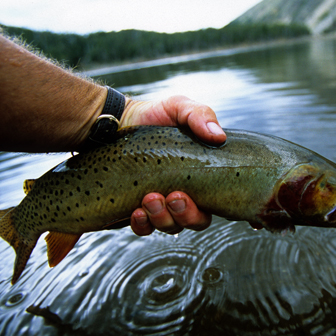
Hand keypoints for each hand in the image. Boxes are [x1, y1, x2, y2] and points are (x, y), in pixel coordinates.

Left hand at [121, 95, 226, 235]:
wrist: (116, 120)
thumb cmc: (154, 115)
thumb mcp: (179, 107)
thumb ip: (200, 115)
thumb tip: (219, 136)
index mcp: (201, 177)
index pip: (215, 203)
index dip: (214, 208)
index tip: (197, 196)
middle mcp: (184, 194)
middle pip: (195, 221)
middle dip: (186, 214)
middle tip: (174, 196)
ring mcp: (160, 204)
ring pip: (170, 226)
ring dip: (162, 218)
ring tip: (150, 198)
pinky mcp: (136, 209)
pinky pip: (143, 228)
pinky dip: (142, 224)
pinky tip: (136, 212)